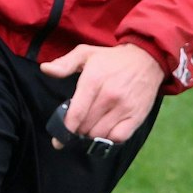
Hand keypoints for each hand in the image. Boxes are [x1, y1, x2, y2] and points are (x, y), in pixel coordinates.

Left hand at [39, 43, 163, 148]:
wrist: (147, 59)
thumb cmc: (112, 59)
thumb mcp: (86, 53)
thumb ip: (64, 63)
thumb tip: (45, 69)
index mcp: (94, 80)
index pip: (77, 113)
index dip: (66, 129)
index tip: (59, 138)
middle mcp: (109, 95)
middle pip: (86, 126)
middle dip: (77, 130)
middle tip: (76, 126)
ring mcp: (124, 107)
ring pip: (100, 134)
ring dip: (91, 136)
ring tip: (89, 127)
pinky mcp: (136, 116)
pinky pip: (119, 137)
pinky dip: (108, 139)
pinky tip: (104, 131)